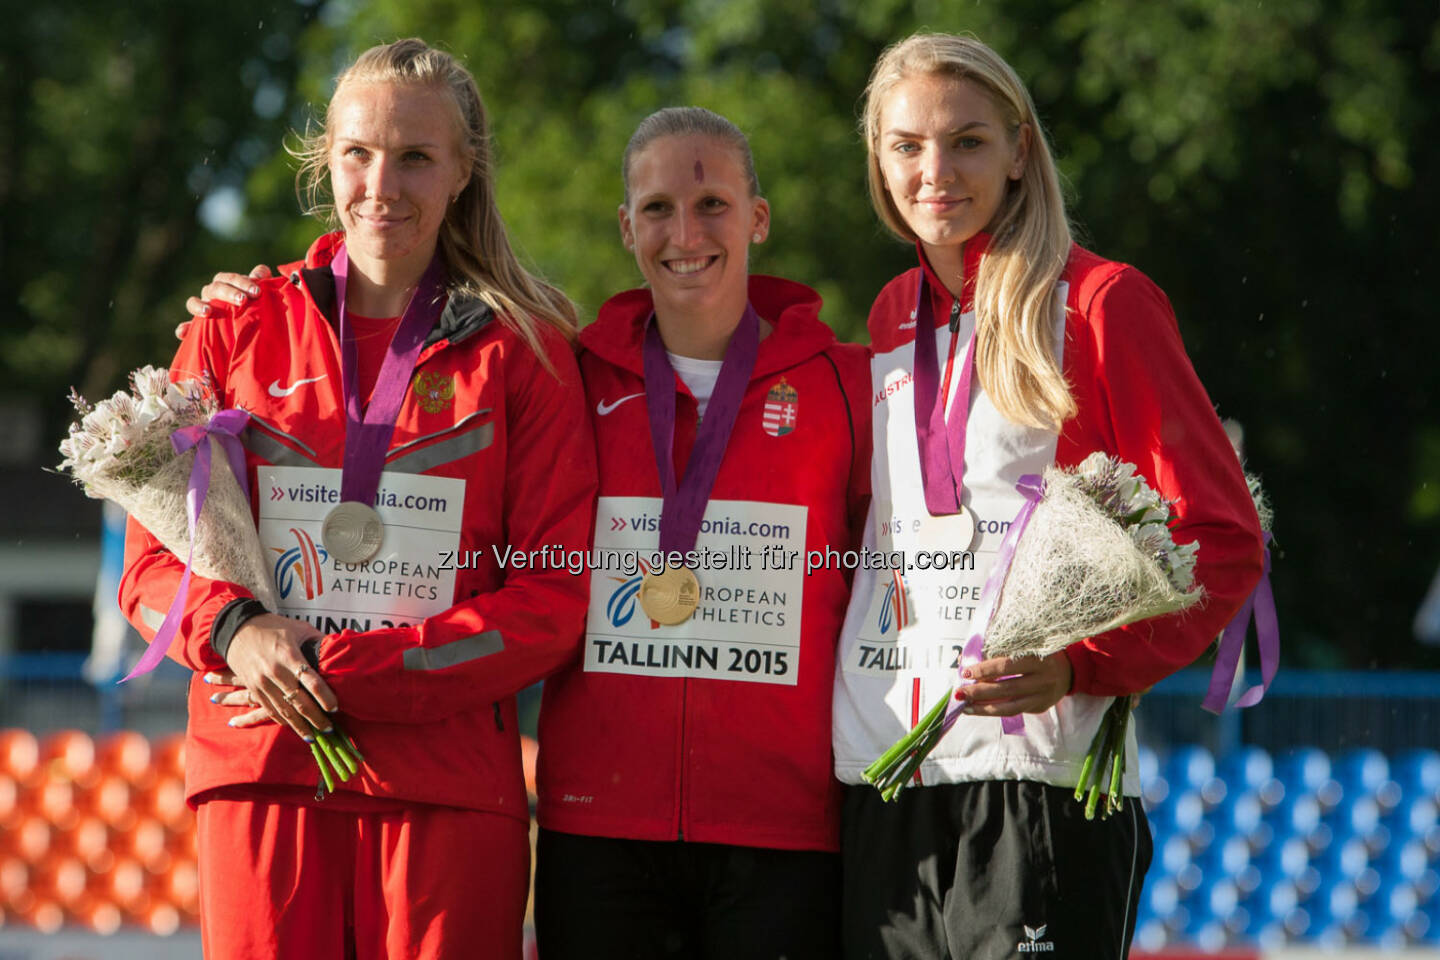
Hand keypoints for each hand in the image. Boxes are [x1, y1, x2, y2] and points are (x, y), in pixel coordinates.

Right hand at [177, 264, 271, 337]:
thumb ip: (261, 280)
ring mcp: (203, 310)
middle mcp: (211, 295)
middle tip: (242, 300)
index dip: (241, 282)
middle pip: (214, 289)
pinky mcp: (198, 328)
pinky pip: (187, 328)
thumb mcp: (260, 293)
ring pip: (194, 302)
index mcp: (226, 284)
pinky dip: (184, 328)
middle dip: (228, 293)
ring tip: (208, 312)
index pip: (229, 279)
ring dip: (199, 305)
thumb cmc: (257, 306)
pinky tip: (182, 332)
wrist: (254, 328)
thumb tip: (260, 272)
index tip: (257, 292)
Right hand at [218, 613, 337, 740]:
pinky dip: (282, 720)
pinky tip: (293, 727)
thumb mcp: (299, 628)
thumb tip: (338, 652)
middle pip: (299, 701)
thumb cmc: (273, 626)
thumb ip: (318, 642)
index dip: (325, 697)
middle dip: (315, 718)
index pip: (312, 681)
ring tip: (313, 737)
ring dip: (299, 726)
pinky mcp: (253, 688)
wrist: (236, 628)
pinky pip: (269, 709)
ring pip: (283, 710)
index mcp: (289, 655)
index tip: (336, 708)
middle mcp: (275, 671)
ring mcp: (262, 682)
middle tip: (329, 729)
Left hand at [954, 650, 1072, 716]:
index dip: (985, 669)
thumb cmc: (1040, 652)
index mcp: (1039, 658)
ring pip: (1009, 706)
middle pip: (1006, 688)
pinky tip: (979, 709)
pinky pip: (1014, 711)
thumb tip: (966, 660)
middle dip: (979, 691)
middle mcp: (1043, 679)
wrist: (1069, 670)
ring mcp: (1043, 696)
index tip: (966, 671)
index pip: (1007, 666)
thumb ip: (1002, 650)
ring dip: (984, 708)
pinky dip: (994, 710)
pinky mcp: (1040, 707)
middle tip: (960, 692)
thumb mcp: (1027, 645)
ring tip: (965, 706)